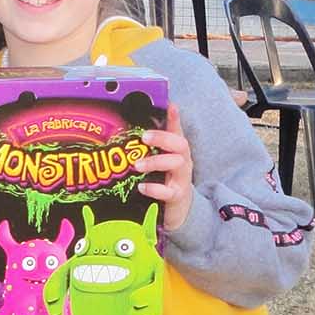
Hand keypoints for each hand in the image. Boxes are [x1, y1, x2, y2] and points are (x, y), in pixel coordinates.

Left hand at [138, 105, 194, 233]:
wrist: (178, 210)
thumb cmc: (165, 180)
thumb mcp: (159, 161)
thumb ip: (149, 147)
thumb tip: (131, 127)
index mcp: (176, 151)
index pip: (176, 130)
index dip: (174, 118)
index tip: (170, 105)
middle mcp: (182, 161)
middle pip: (180, 144)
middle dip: (163, 138)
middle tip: (144, 137)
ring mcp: (181, 179)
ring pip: (176, 164)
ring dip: (156, 162)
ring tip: (137, 165)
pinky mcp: (177, 197)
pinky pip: (169, 192)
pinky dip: (155, 188)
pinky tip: (141, 186)